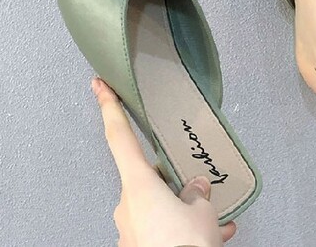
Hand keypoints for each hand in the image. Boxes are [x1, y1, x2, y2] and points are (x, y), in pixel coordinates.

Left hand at [91, 78, 236, 246]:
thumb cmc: (184, 245)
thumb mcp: (201, 211)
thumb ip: (197, 192)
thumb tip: (196, 187)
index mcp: (139, 186)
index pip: (119, 136)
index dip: (109, 107)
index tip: (98, 85)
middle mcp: (129, 205)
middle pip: (151, 179)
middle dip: (176, 182)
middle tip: (202, 191)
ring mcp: (132, 228)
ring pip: (161, 206)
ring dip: (186, 210)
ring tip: (218, 221)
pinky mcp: (140, 246)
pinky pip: (162, 228)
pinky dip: (183, 229)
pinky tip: (212, 236)